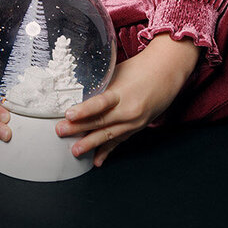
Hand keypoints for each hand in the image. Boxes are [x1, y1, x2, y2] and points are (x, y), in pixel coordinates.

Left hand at [56, 33, 201, 166]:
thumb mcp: (118, 72)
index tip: (68, 115)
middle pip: (100, 122)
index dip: (84, 110)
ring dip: (91, 144)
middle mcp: (128, 110)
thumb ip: (102, 85)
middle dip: (79, 129)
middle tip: (60, 132)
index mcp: (122, 93)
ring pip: (109, 136)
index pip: (100, 103)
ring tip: (75, 151)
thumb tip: (80, 93)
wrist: (167, 72)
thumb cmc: (141, 67)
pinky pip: (120, 141)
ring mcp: (134, 122)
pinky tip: (97, 160)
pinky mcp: (137, 127)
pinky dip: (108, 151)